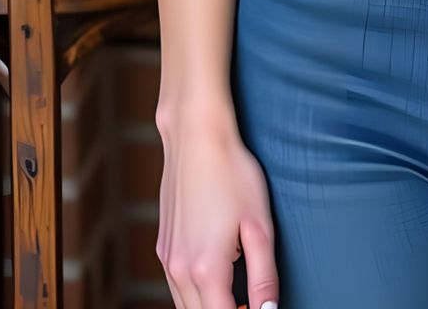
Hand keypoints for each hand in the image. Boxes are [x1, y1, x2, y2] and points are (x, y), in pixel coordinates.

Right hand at [156, 110, 279, 308]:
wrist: (195, 136)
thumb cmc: (233, 173)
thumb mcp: (259, 224)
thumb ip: (264, 275)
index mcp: (206, 270)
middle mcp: (179, 271)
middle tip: (252, 303)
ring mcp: (166, 258)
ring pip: (185, 306)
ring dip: (209, 307)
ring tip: (239, 296)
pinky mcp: (163, 245)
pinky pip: (176, 286)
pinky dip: (195, 294)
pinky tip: (217, 276)